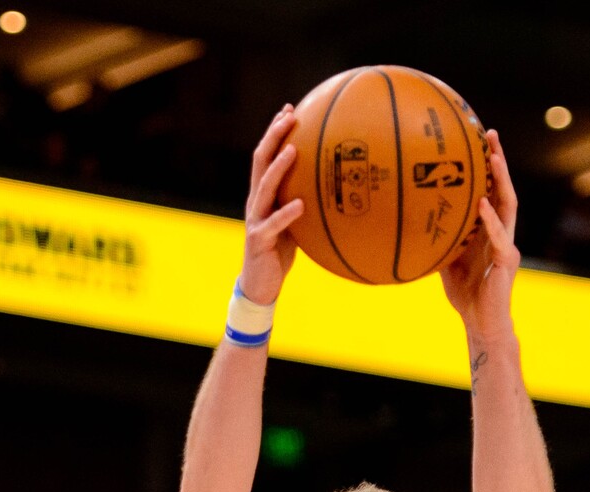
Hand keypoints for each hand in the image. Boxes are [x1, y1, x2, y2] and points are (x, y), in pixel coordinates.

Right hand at [239, 105, 304, 305]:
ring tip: (293, 150)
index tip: (290, 109)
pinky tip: (300, 204)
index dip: (275, 132)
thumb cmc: (279, 254)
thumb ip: (304, 204)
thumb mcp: (293, 225)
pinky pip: (274, 224)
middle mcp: (256, 202)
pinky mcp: (259, 239)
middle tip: (289, 115)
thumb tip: (334, 191)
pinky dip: (287, 213)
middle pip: (260, 161)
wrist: (259, 284)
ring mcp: (256, 219)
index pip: (266, 156)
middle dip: (273, 136)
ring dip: (278, 167)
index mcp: (263, 196)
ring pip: (264, 187)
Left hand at [439, 130, 519, 341]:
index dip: (486, 166)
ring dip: (502, 180)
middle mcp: (502, 232)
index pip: (491, 190)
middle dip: (498, 160)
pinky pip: (500, 237)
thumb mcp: (443, 261)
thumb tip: (409, 221)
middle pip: (504, 188)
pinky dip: (490, 221)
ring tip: (493, 157)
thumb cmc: (464, 294)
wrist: (481, 323)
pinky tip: (482, 205)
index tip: (475, 138)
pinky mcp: (507, 262)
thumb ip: (437, 239)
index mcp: (489, 230)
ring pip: (509, 206)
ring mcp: (507, 245)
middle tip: (489, 133)